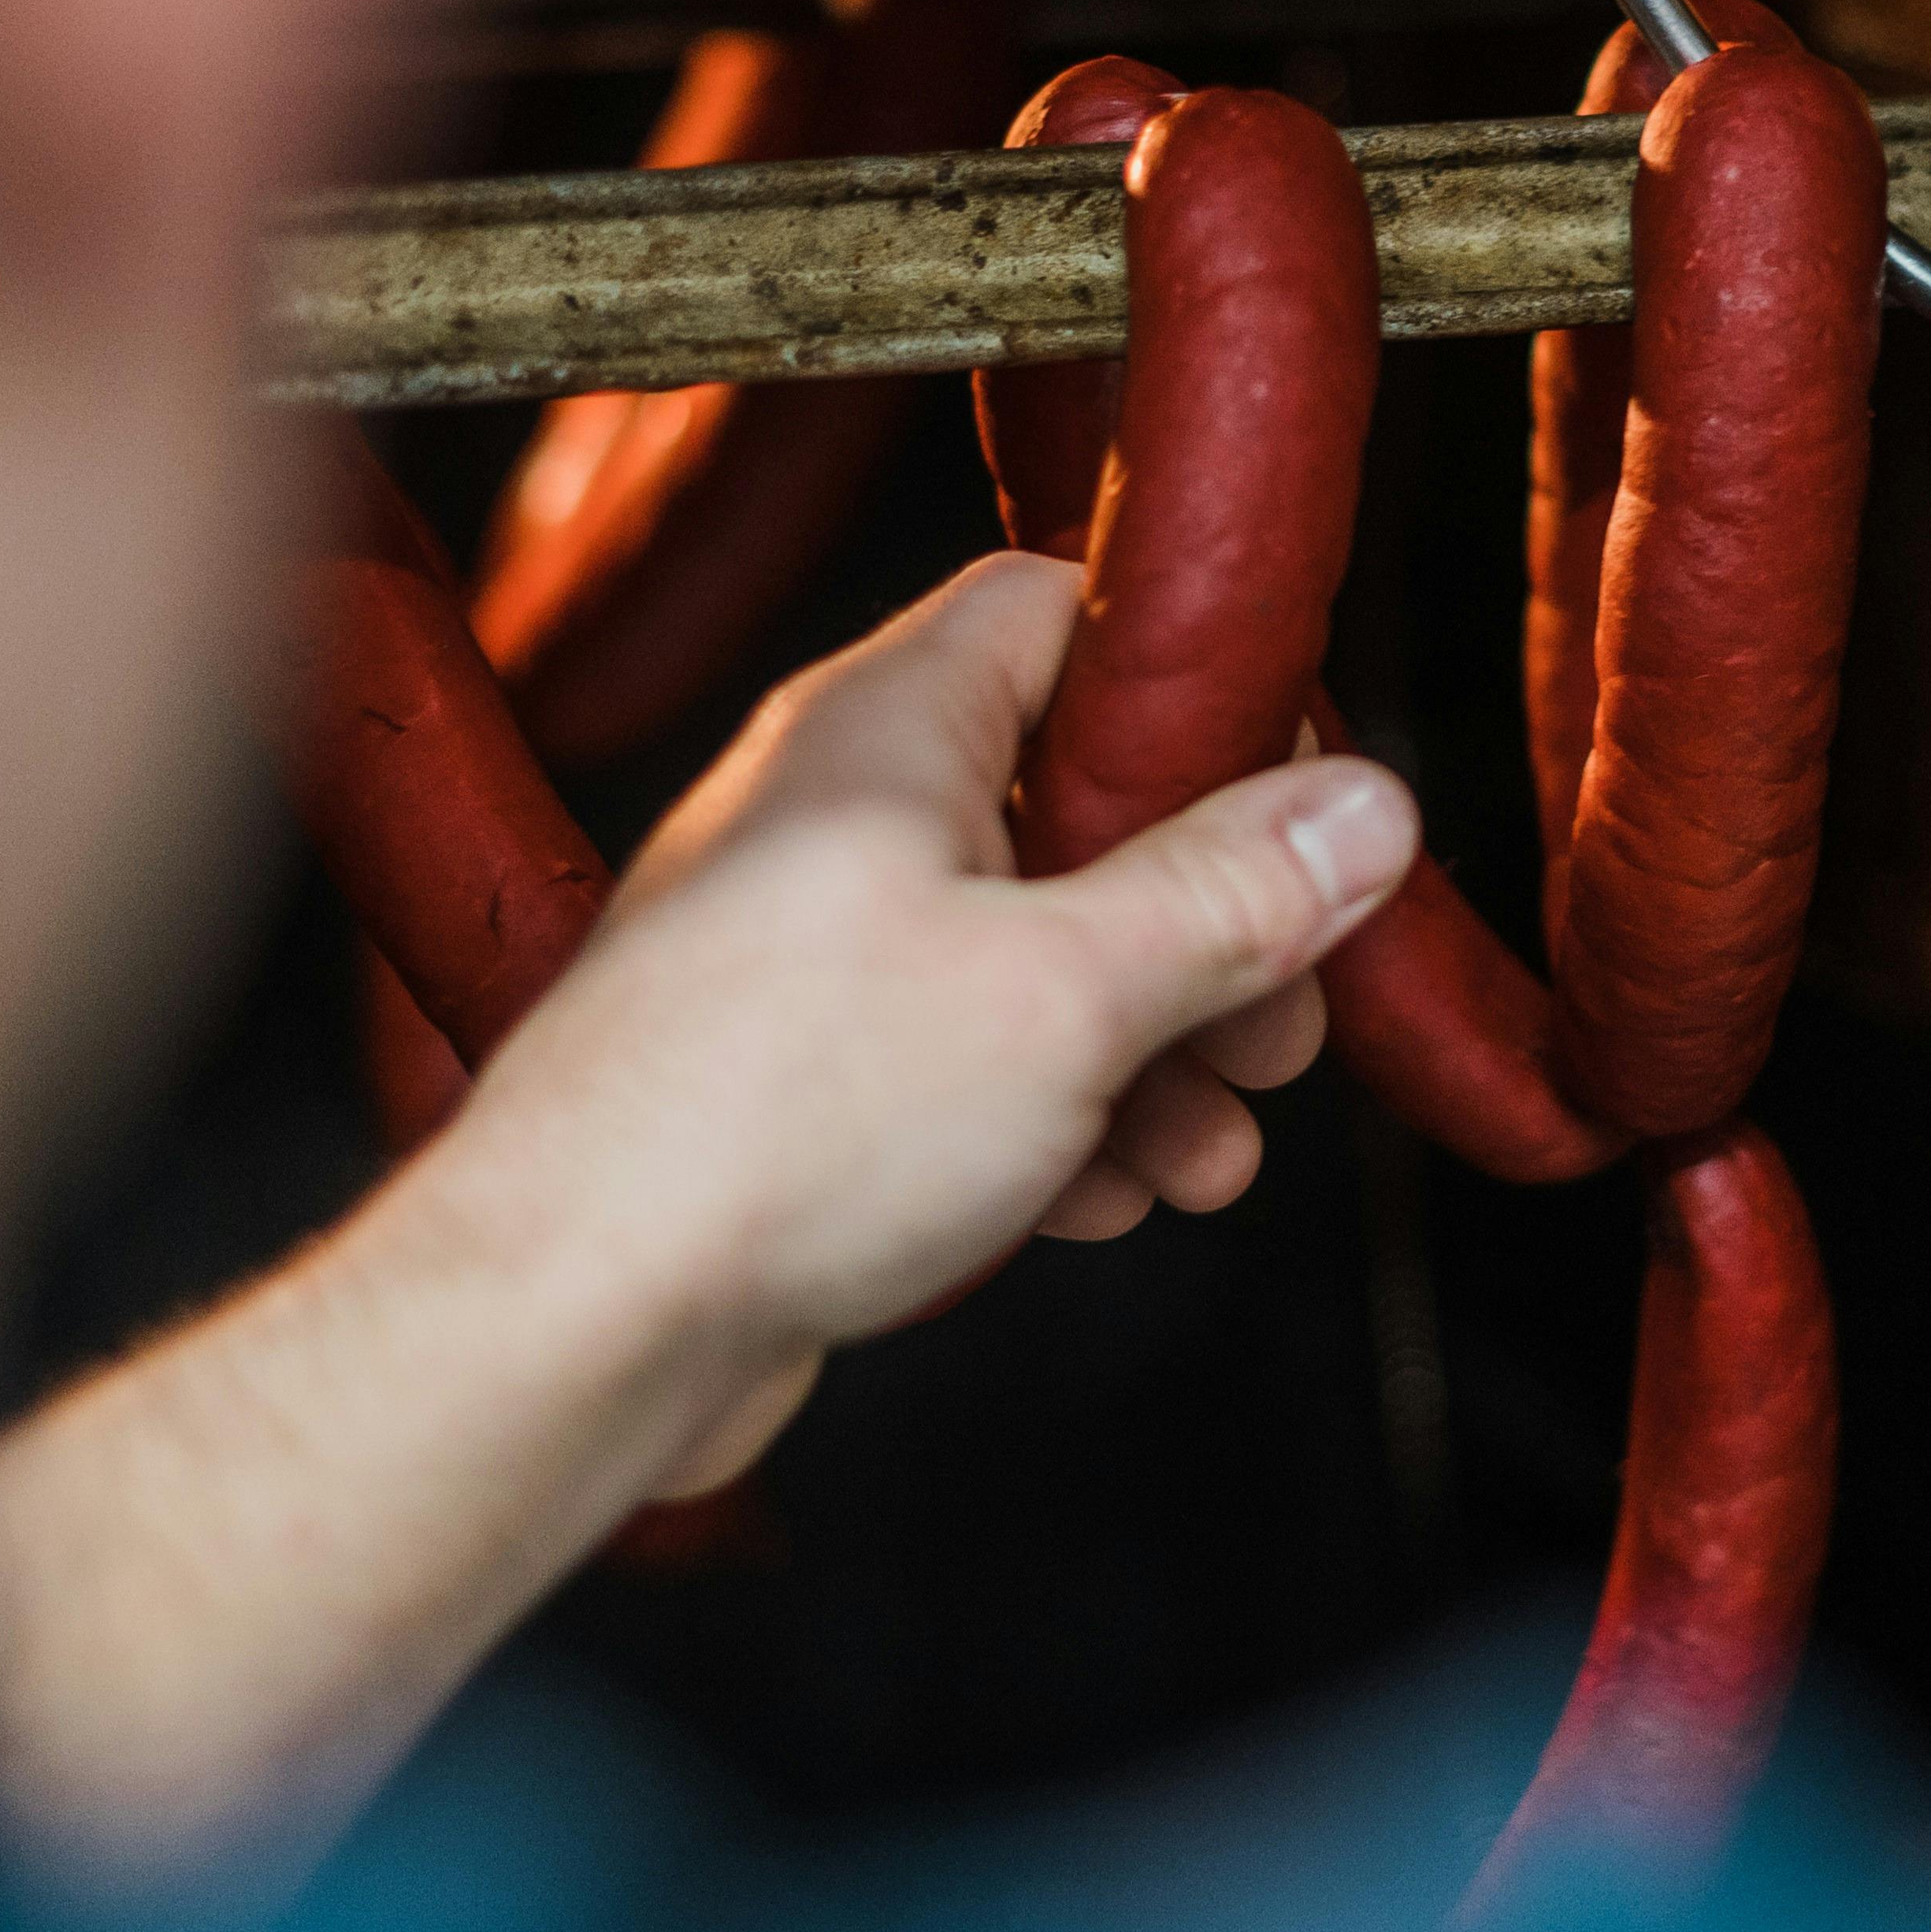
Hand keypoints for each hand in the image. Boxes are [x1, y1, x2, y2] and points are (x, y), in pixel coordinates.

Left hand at [425, 551, 1415, 1481]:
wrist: (568, 1320)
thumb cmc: (771, 1123)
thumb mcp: (1068, 989)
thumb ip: (1227, 894)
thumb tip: (1362, 809)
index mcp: (891, 731)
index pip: (1067, 611)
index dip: (1203, 687)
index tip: (1305, 795)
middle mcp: (840, 820)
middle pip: (1078, 807)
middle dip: (1209, 920)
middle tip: (1289, 1014)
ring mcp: (810, 956)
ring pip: (1034, 958)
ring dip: (1150, 1049)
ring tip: (1213, 1149)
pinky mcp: (798, 1086)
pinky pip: (964, 1068)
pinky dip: (1054, 1122)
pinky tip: (1102, 1198)